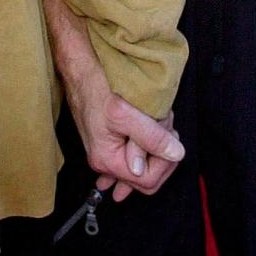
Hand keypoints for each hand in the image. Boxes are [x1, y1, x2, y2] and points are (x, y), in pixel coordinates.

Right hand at [67, 62, 183, 200]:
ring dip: (155, 148)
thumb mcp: (125, 113)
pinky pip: (131, 157)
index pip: (148, 180)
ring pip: (141, 165)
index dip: (165, 162)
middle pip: (145, 178)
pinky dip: (144, 151)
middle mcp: (105, 162)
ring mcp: (106, 153)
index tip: (171, 139)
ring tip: (158, 125)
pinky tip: (147, 149)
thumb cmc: (95, 90)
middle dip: (162, 156)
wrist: (80, 74)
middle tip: (168, 133)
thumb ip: (151, 136)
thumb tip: (175, 153)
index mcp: (108, 160)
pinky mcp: (109, 142)